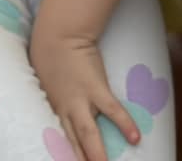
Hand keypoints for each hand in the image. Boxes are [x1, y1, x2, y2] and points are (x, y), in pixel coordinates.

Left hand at [30, 29, 139, 160]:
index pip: (59, 139)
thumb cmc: (49, 51)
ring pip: (89, 134)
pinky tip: (136, 138)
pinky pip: (112, 110)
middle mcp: (66, 109)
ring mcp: (81, 100)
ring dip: (97, 154)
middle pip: (74, 143)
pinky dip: (124, 123)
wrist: (59, 33)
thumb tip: (55, 99)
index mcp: (53, 107)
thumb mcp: (45, 78)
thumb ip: (53, 93)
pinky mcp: (96, 88)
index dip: (64, 155)